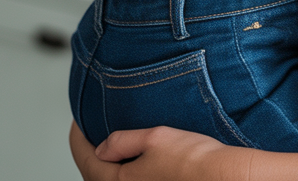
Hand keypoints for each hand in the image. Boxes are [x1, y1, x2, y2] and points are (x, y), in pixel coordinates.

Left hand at [69, 121, 249, 180]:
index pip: (87, 161)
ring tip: (105, 145)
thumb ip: (123, 142)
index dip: (78, 140)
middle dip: (88, 155)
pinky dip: (120, 172)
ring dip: (103, 166)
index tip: (76, 122)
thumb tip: (101, 147)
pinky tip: (129, 161)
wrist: (220, 175)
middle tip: (86, 133)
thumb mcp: (154, 138)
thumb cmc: (192, 159)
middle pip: (95, 176)